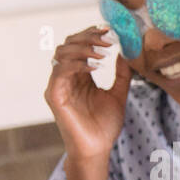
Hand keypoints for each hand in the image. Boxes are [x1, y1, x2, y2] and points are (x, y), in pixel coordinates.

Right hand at [44, 25, 131, 161]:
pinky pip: (60, 72)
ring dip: (83, 49)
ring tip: (103, 52)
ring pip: (62, 54)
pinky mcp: (55, 95)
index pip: (79, 46)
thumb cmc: (105, 125)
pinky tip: (95, 66)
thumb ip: (122, 75)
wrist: (98, 148)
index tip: (110, 30)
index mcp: (80, 75)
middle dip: (88, 38)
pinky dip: (77, 65)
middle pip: (69, 45)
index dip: (91, 35)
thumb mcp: (119, 95)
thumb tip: (124, 53)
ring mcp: (59, 85)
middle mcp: (66, 77)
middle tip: (108, 39)